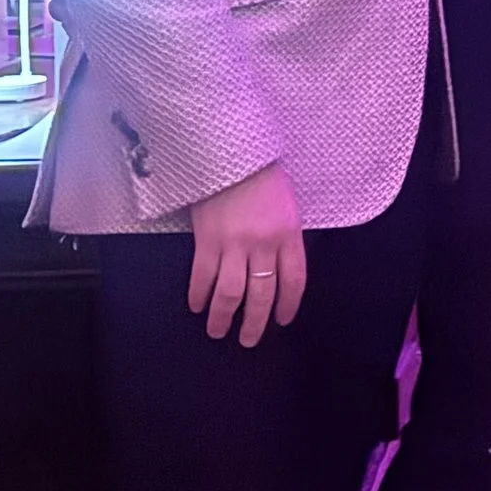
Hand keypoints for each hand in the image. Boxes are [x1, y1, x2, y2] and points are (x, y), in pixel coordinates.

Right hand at [188, 161, 307, 343]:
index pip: (294, 280)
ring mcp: (234, 244)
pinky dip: (199, 294)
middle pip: (262, 294)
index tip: (281, 320)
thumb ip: (285, 235)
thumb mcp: (287, 204)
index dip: (288, 305)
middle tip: (249, 340)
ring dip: (223, 317)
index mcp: (289, 234)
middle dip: (255, 322)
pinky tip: (197, 305)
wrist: (229, 151)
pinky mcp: (207, 239)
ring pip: (231, 293)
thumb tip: (278, 265)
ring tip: (217, 331)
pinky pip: (203, 276)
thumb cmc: (261, 173)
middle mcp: (264, 244)